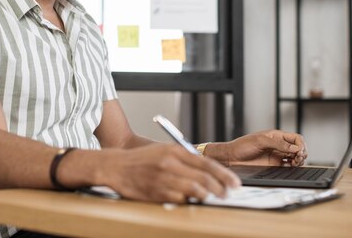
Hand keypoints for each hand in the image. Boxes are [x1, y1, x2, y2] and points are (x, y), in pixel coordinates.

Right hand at [103, 143, 240, 203]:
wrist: (117, 166)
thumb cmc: (142, 159)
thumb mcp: (164, 150)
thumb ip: (185, 158)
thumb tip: (209, 171)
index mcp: (174, 150)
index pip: (206, 163)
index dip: (224, 174)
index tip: (234, 182)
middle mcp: (170, 163)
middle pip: (203, 178)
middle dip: (219, 188)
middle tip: (226, 194)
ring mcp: (163, 179)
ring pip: (194, 191)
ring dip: (205, 196)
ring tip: (210, 197)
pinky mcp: (156, 192)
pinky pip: (180, 199)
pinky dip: (188, 201)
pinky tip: (190, 199)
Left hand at [215, 130, 306, 166]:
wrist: (232, 158)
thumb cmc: (242, 146)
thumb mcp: (259, 141)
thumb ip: (277, 144)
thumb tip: (294, 148)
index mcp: (276, 136)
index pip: (296, 138)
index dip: (301, 144)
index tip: (298, 151)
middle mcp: (279, 146)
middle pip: (298, 148)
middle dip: (302, 153)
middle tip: (297, 158)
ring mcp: (277, 156)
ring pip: (295, 157)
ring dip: (299, 160)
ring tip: (294, 163)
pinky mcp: (274, 165)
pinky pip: (288, 166)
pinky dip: (293, 167)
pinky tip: (290, 167)